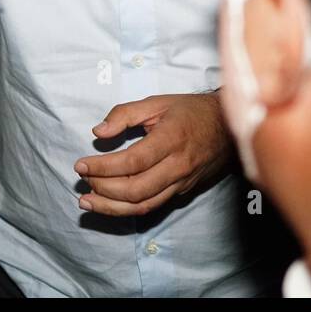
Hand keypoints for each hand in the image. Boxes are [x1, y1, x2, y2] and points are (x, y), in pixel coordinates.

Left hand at [74, 93, 231, 215]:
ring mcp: (182, 182)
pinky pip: (152, 206)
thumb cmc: (191, 111)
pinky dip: (127, 209)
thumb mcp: (157, 102)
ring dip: (110, 207)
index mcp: (171, 139)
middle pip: (135, 190)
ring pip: (143, 205)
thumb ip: (125, 114)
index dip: (102, 167)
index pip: (132, 162)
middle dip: (103, 188)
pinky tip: (109, 204)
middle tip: (82, 179)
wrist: (230, 127)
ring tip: (86, 201)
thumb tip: (98, 132)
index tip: (80, 164)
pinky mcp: (182, 192)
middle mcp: (178, 166)